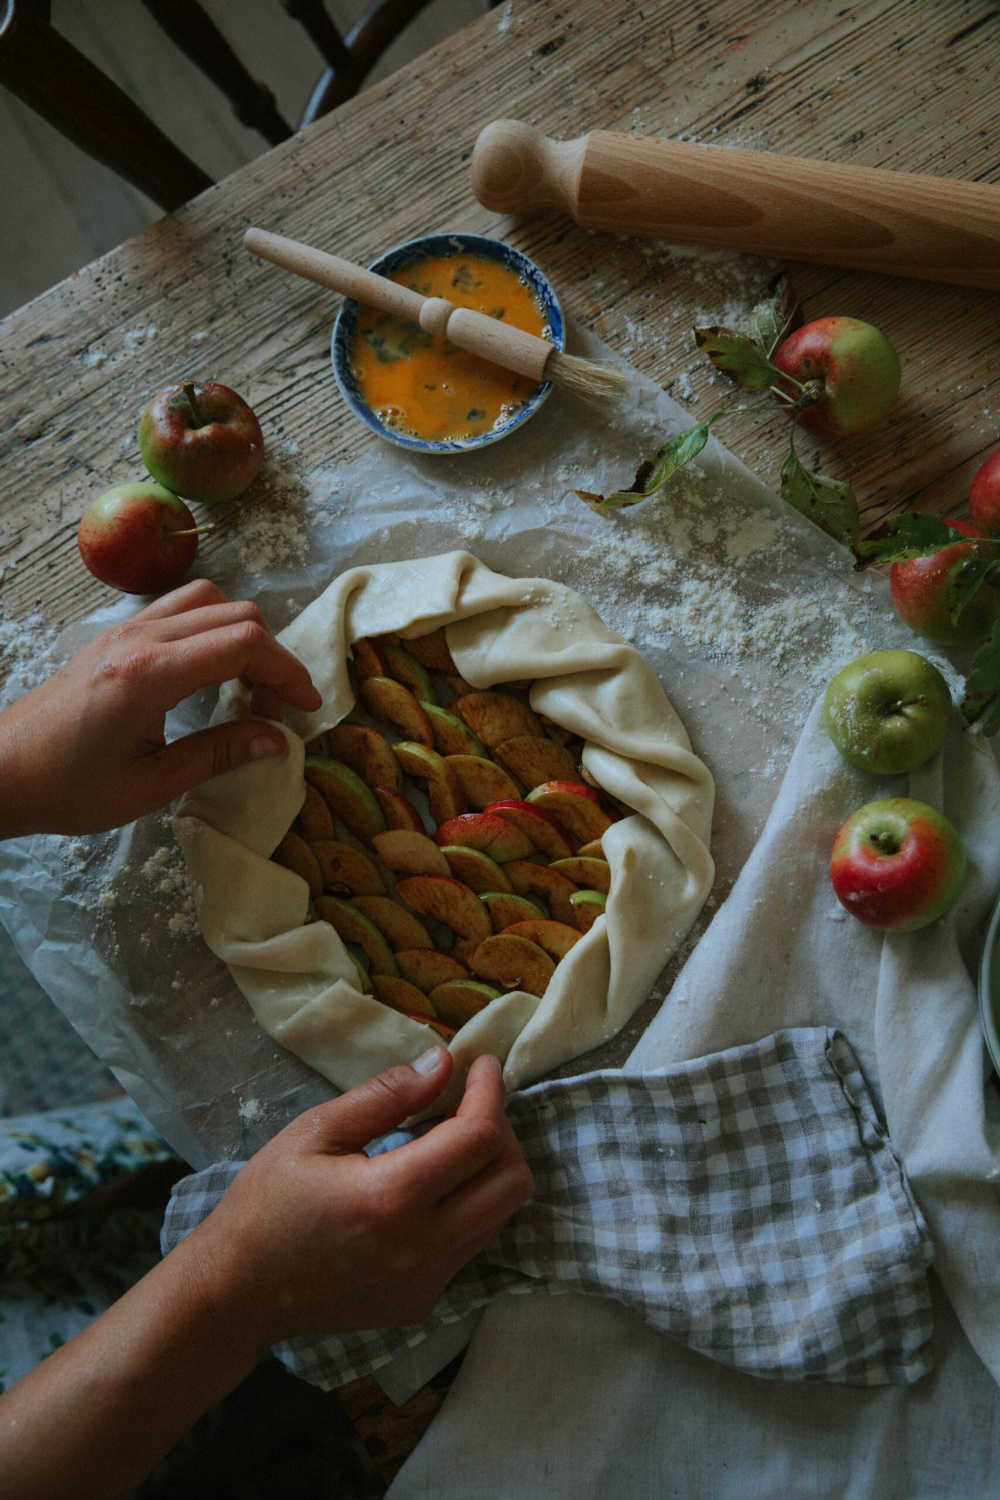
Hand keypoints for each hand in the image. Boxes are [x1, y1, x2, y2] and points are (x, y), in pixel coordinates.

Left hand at [0, 579, 321, 837]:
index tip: (304, 708)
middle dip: (271, 658)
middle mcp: (139, 637)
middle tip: (273, 711)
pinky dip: (212, 629)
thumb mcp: (150, 785)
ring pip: (209, 599)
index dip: (287, 671)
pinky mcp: (116, 634)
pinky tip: (209, 674)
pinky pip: (180, 608)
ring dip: (242, 636)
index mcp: (148, 675)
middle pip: (235, 614)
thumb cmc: (69, 789)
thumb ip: (218, 755)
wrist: (2, 772)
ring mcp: (125, 629)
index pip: (243, 643)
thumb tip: (276, 742)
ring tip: (245, 688)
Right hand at [186, 1047, 532, 1347]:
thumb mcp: (314, 1132)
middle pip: (512, 1181)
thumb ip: (386, 1096)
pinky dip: (469, 1206)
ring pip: (501, 1215)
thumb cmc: (264, 1204)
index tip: (480, 1064)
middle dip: (502, 1131)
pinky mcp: (421, 1304)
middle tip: (469, 1103)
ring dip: (490, 1170)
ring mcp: (425, 1283)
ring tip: (452, 1140)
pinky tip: (432, 1187)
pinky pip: (472, 1245)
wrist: (234, 1295)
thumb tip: (444, 1063)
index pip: (479, 1137)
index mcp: (390, 1198)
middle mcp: (421, 1248)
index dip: (490, 1091)